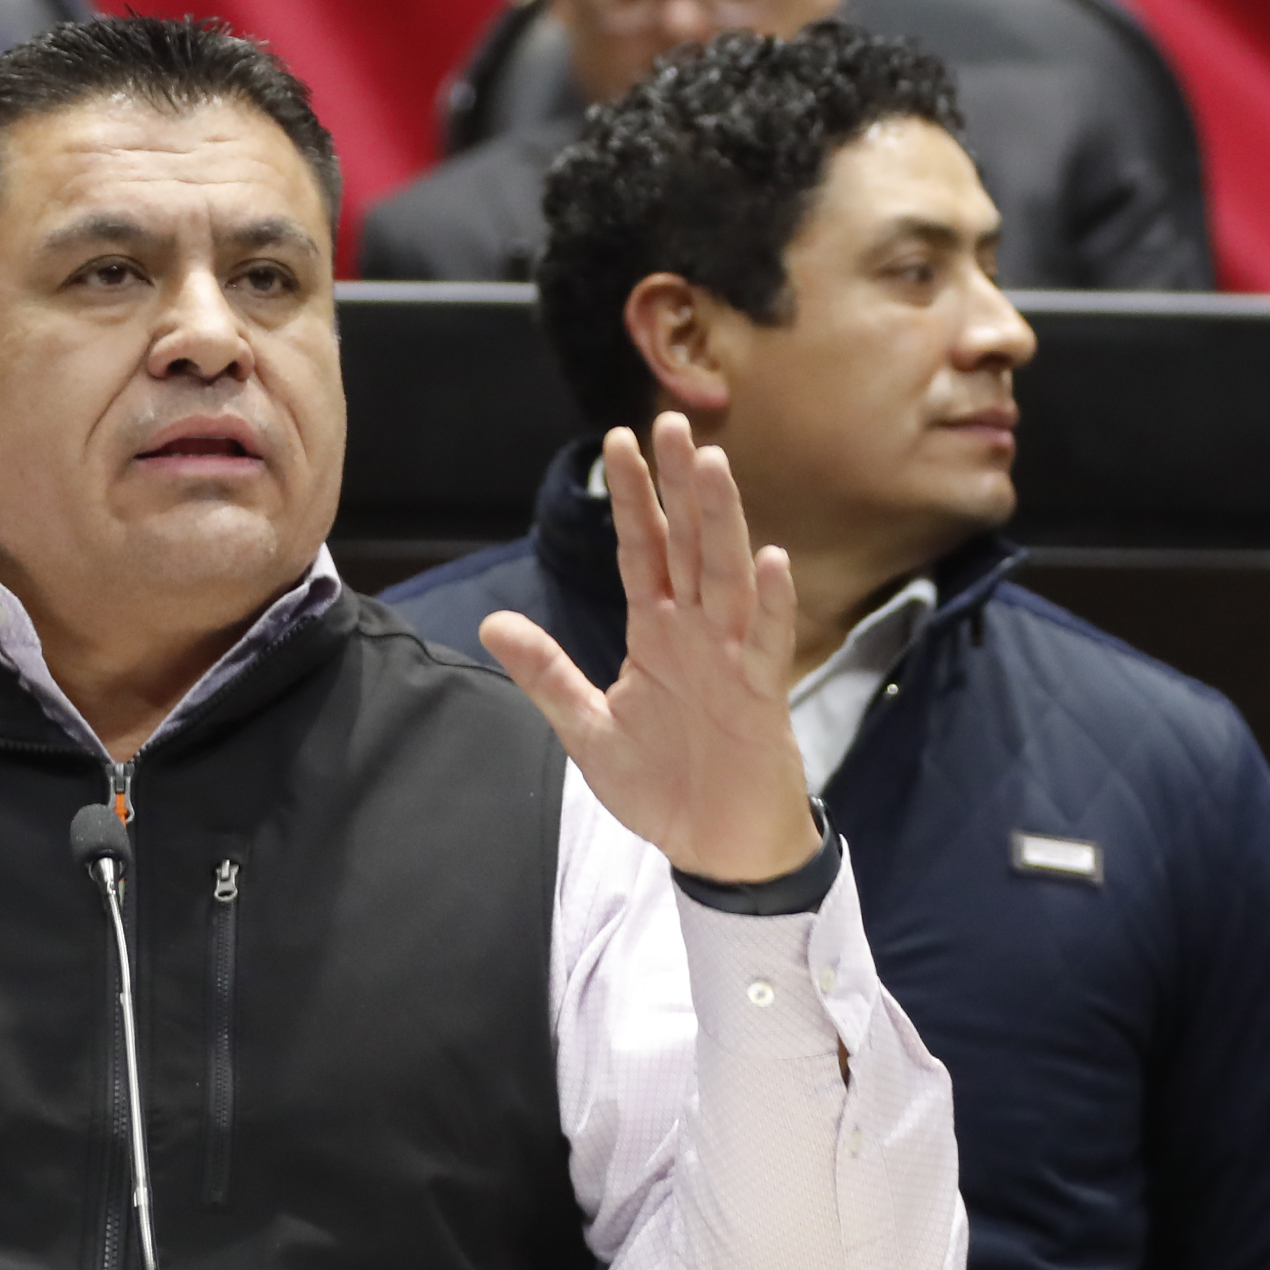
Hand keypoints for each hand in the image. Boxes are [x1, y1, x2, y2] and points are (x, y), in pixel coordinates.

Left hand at [480, 413, 818, 882]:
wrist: (715, 847)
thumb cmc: (662, 784)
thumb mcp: (586, 727)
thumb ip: (547, 673)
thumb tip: (495, 622)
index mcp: (656, 632)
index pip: (642, 550)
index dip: (632, 498)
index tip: (620, 440)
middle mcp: (697, 633)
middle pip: (689, 545)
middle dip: (680, 486)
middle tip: (673, 422)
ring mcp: (732, 660)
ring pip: (728, 578)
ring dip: (723, 522)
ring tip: (714, 466)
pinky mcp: (760, 697)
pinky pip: (767, 644)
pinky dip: (772, 606)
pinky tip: (773, 561)